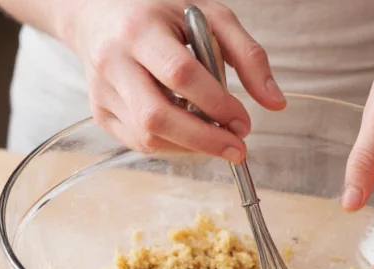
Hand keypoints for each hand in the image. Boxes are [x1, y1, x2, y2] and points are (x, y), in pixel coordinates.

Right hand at [61, 0, 285, 159]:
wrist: (97, 15)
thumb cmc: (161, 14)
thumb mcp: (209, 17)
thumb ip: (248, 55)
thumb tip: (275, 103)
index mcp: (140, 28)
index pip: (180, 74)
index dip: (216, 104)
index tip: (243, 122)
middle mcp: (113, 60)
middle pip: (157, 116)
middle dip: (204, 140)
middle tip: (237, 149)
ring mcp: (102, 91)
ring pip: (148, 137)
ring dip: (191, 147)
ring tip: (216, 138)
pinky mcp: (100, 113)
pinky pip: (140, 143)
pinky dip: (173, 146)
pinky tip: (191, 134)